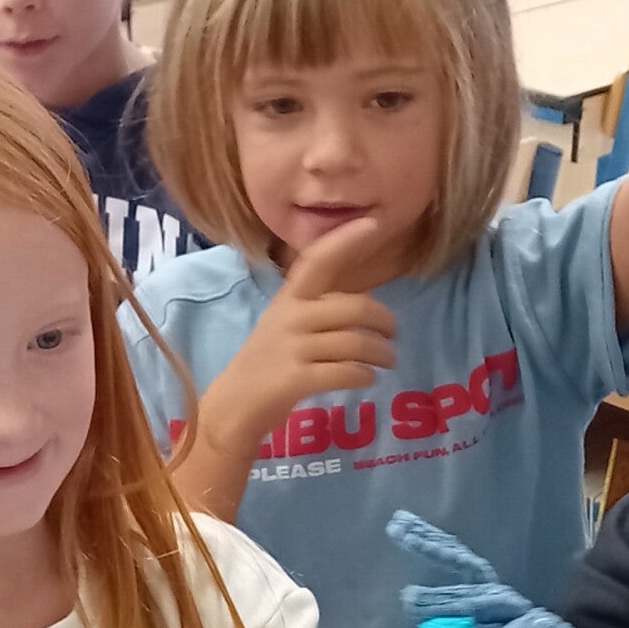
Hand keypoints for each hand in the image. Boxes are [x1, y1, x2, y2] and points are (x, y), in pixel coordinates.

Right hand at [201, 217, 395, 460]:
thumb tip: (366, 302)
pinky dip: (364, 376)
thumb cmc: (267, 363)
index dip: (347, 239)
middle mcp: (291, 317)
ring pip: (356, 342)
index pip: (319, 259)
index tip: (374, 221)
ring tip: (388, 359)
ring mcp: (293, 348)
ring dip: (381, 353)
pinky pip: (346, 372)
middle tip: (393, 334)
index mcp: (290, 298)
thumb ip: (318, 309)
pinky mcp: (296, 379)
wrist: (235, 405)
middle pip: (355, 307)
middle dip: (384, 321)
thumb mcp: (286, 324)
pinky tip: (367, 378)